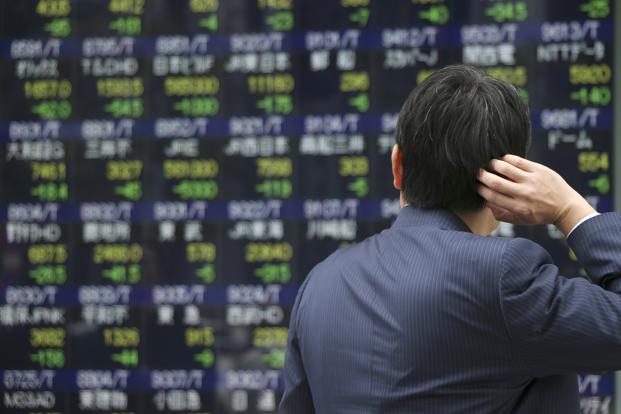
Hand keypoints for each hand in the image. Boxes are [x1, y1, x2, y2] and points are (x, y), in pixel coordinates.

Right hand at [477, 154, 595, 235]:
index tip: (475, 186)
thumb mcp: (521, 220)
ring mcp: (532, 180)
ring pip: (505, 168)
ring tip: (489, 165)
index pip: (492, 196)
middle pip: (495, 182)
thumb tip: (486, 203)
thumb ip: (502, 214)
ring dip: (493, 164)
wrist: (566, 207)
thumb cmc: (540, 215)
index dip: (480, 189)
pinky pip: (519, 160)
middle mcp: (524, 194)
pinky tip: (503, 160)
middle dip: (482, 176)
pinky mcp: (539, 170)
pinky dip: (507, 158)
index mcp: (518, 207)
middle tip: (477, 173)